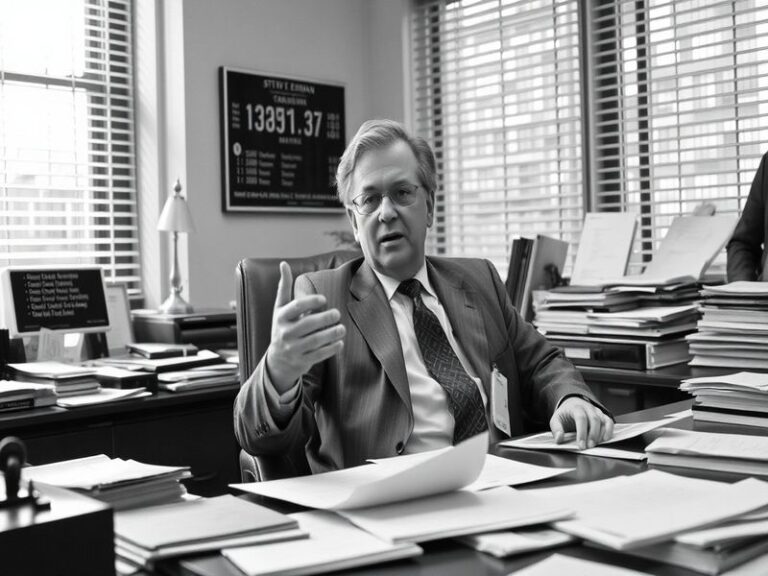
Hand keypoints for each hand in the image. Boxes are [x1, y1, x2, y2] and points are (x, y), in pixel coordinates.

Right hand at [265, 262, 344, 392]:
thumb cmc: (282, 327)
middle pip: (307, 324)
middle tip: (337, 313)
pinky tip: (340, 342)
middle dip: (324, 318)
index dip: (310, 302)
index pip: (295, 307)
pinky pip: (319, 355)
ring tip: (342, 328)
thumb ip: (284, 287)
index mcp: (281, 317)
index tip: (324, 299)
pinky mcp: (302, 360)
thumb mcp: (280, 308)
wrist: (277, 360)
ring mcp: (294, 348)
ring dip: (331, 334)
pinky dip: (331, 349)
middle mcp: (285, 333)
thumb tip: (283, 264)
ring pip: (315, 341)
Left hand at [549, 396, 613, 449]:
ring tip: (596, 445)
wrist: (572, 405)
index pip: (581, 418)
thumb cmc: (565, 414)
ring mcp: (597, 411)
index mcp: (576, 407)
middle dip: (593, 435)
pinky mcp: (602, 416)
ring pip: (603, 421)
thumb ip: (556, 429)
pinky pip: (609, 422)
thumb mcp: (556, 420)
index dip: (582, 432)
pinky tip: (605, 439)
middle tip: (589, 446)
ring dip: (601, 434)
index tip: (581, 445)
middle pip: (594, 419)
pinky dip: (609, 430)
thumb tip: (559, 439)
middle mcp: (588, 408)